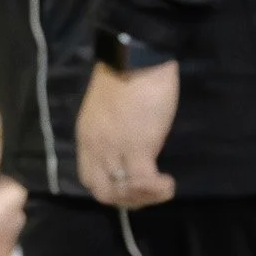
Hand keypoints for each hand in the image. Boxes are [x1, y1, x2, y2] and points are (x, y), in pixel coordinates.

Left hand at [75, 60, 179, 208]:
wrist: (137, 55)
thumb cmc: (129, 74)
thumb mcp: (113, 109)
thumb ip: (116, 130)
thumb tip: (133, 143)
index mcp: (87, 136)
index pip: (89, 178)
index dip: (111, 188)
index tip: (132, 185)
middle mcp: (95, 147)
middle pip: (102, 192)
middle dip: (127, 200)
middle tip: (149, 192)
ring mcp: (114, 149)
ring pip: (121, 192)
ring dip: (144, 197)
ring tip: (162, 188)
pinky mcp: (137, 147)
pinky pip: (143, 182)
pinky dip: (157, 189)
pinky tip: (169, 184)